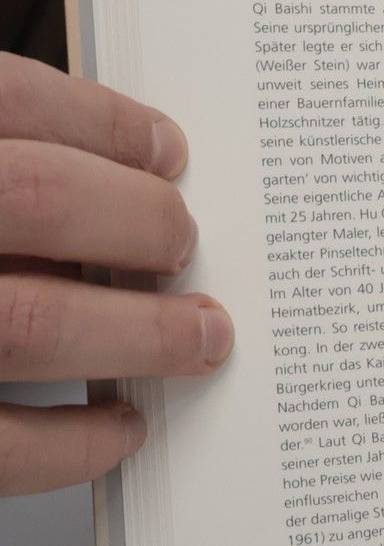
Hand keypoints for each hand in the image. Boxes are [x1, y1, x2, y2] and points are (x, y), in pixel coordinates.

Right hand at [0, 53, 231, 495]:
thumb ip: (5, 167)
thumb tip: (116, 179)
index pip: (10, 99)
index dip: (105, 124)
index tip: (168, 151)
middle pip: (41, 197)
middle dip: (141, 221)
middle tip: (186, 242)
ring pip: (35, 323)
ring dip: (142, 333)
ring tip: (201, 336)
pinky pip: (2, 446)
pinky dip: (78, 443)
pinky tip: (121, 426)